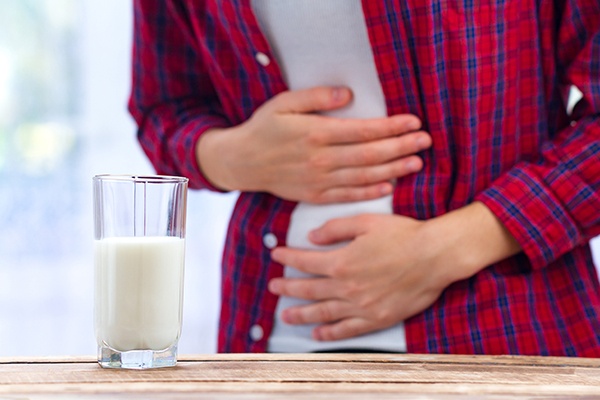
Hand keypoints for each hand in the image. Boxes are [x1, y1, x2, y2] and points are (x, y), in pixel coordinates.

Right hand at [197, 86, 431, 203]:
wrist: (242, 162)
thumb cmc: (264, 128)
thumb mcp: (283, 104)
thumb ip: (316, 98)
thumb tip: (348, 94)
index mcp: (316, 133)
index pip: (363, 131)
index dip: (391, 127)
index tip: (413, 122)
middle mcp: (321, 159)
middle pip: (370, 155)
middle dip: (401, 147)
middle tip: (425, 142)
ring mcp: (319, 181)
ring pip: (363, 176)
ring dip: (393, 170)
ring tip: (416, 163)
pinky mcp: (315, 195)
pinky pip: (348, 195)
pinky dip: (369, 192)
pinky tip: (388, 187)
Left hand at [267, 202, 520, 340]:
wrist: (435, 256)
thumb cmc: (403, 235)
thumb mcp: (366, 222)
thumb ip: (336, 228)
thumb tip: (312, 236)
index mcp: (342, 261)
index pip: (306, 261)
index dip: (288, 257)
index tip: (275, 255)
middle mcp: (347, 287)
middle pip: (309, 289)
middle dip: (288, 287)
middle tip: (273, 287)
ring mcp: (361, 306)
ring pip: (323, 312)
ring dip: (302, 314)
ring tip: (286, 316)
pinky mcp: (376, 318)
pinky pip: (348, 329)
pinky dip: (330, 333)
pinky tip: (318, 334)